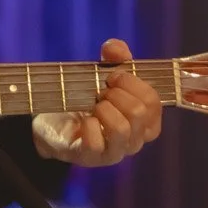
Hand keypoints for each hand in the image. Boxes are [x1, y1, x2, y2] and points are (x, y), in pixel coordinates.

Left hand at [32, 38, 163, 166]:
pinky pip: (97, 143)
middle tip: (100, 92)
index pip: (153, 101)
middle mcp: (135, 139)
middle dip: (116, 94)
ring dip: (104, 109)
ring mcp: (116, 152)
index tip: (111, 76)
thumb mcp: (102, 74)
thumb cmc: (87, 99)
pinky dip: (89, 126)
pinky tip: (85, 120)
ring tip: (94, 106)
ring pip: (121, 129)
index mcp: (146, 120)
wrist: (54, 122)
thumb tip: (115, 48)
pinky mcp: (93, 159)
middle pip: (139, 112)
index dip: (132, 83)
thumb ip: (114, 57)